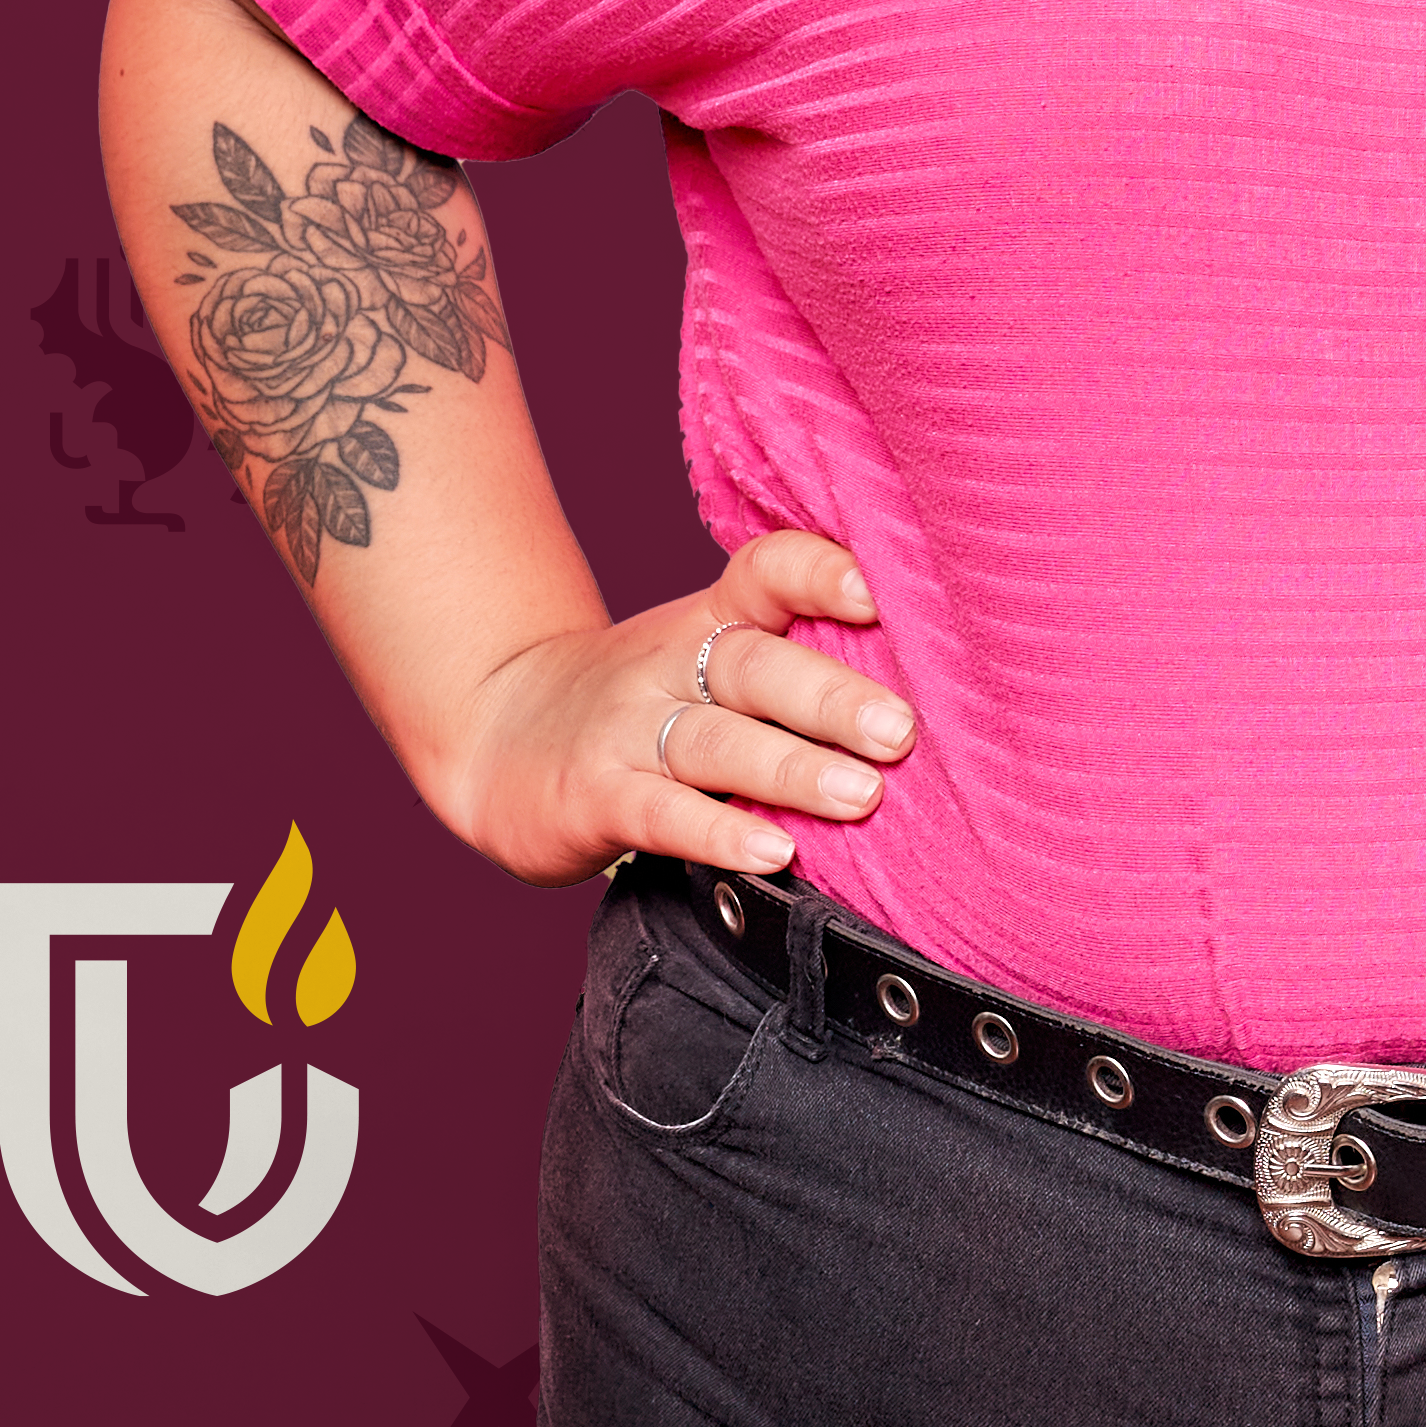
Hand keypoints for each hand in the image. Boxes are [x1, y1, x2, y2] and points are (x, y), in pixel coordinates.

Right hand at [442, 530, 918, 887]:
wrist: (496, 732)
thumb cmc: (642, 699)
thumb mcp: (703, 657)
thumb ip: (791, 660)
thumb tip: (929, 688)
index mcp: (709, 620)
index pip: (766, 572)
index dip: (819, 574)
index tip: (878, 593)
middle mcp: (670, 663)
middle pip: (755, 666)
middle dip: (833, 696)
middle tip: (904, 730)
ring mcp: (628, 730)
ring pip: (717, 742)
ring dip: (792, 769)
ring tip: (863, 795)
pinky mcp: (595, 798)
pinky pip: (662, 814)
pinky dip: (720, 834)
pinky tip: (776, 855)